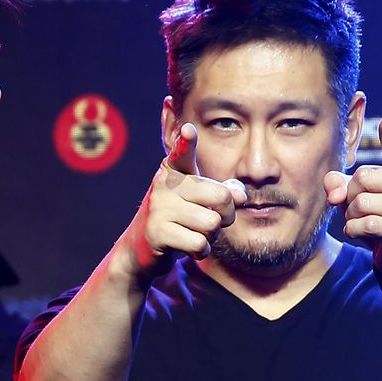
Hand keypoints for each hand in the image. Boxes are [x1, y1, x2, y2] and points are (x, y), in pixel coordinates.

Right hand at [118, 123, 246, 280]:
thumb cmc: (179, 218)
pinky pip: (199, 243)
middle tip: (214, 219)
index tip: (189, 130)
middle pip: (221, 196)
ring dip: (211, 235)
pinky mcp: (157, 231)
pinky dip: (200, 250)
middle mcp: (164, 183)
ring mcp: (159, 207)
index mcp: (174, 170)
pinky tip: (186, 246)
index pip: (182, 153)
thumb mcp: (199, 200)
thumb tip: (240, 195)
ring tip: (193, 232)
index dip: (187, 142)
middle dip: (227, 215)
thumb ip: (222, 192)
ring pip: (212, 223)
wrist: (141, 247)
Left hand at [324, 113, 381, 277]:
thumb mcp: (357, 195)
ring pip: (361, 203)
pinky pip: (364, 224)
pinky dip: (353, 230)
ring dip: (351, 216)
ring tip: (363, 221)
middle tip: (362, 207)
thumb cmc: (379, 215)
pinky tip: (362, 233)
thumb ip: (340, 184)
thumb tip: (334, 193)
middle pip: (363, 177)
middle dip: (351, 195)